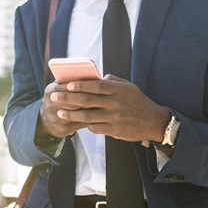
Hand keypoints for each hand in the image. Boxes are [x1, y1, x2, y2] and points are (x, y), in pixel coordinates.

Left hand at [48, 75, 168, 141]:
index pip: (96, 86)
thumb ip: (112, 81)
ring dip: (72, 115)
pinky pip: (95, 128)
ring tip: (60, 112)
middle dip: (68, 99)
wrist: (153, 121)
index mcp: (118, 90)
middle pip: (87, 101)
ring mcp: (114, 118)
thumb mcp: (128, 86)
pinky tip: (77, 123)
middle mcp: (115, 104)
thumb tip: (97, 77)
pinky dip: (85, 125)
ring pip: (88, 116)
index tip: (67, 84)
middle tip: (54, 97)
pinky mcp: (115, 131)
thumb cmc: (138, 101)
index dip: (81, 85)